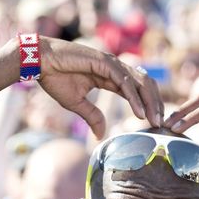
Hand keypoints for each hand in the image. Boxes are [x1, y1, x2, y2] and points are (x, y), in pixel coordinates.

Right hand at [39, 37, 162, 138]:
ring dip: (150, 102)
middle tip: (160, 124)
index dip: (148, 105)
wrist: (38, 62)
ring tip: (154, 121)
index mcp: (110, 75)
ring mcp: (111, 63)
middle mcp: (114, 67)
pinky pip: (125, 83)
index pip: (137, 90)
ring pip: (140, 82)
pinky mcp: (104, 63)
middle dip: (155, 104)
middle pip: (145, 85)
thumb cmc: (55, 78)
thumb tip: (101, 135)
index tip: (154, 122)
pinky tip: (140, 113)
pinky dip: (134, 98)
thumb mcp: (76, 103)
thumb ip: (92, 116)